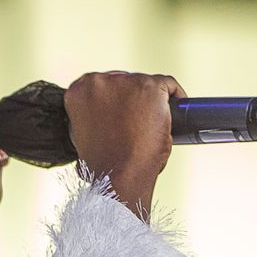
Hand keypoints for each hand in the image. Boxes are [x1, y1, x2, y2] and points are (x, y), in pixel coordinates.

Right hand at [63, 70, 182, 219]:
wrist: (120, 175)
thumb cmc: (105, 164)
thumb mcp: (86, 136)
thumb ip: (94, 118)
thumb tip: (109, 121)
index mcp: (79, 92)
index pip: (103, 86)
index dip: (116, 100)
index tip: (125, 111)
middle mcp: (99, 81)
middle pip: (124, 82)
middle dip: (133, 100)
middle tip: (141, 123)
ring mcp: (125, 82)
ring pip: (145, 84)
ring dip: (152, 101)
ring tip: (155, 124)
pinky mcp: (149, 87)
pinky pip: (168, 85)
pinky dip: (174, 96)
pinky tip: (176, 109)